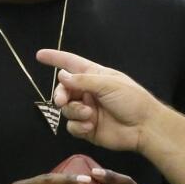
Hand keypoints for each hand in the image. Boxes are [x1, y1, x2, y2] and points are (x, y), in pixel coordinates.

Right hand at [36, 50, 160, 151]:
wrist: (144, 127)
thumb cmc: (132, 100)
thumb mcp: (108, 84)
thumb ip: (83, 80)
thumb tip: (61, 75)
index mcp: (95, 75)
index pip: (71, 64)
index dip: (56, 59)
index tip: (40, 55)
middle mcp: (88, 91)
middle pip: (63, 90)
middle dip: (60, 94)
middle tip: (61, 101)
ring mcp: (87, 110)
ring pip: (66, 109)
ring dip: (74, 111)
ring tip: (89, 115)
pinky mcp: (87, 128)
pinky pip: (72, 126)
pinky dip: (78, 126)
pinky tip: (90, 126)